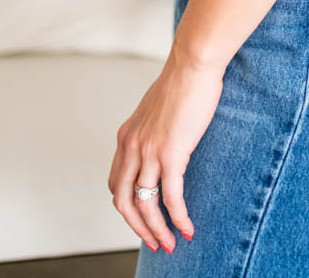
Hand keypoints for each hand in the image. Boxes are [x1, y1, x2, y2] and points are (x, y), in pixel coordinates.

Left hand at [108, 46, 224, 253]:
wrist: (192, 64)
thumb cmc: (181, 82)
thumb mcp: (156, 111)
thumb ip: (152, 131)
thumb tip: (163, 144)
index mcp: (126, 136)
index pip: (117, 183)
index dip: (127, 208)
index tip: (143, 220)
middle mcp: (131, 147)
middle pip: (123, 202)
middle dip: (138, 228)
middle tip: (155, 243)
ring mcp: (149, 152)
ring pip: (144, 206)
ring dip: (157, 231)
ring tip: (171, 244)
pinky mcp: (170, 154)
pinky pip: (170, 198)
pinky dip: (178, 218)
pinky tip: (187, 229)